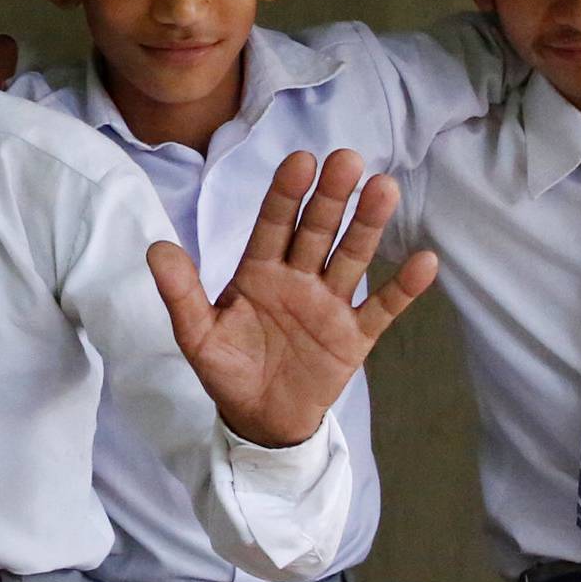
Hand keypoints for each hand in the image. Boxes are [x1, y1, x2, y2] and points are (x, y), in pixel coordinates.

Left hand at [149, 149, 438, 446]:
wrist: (259, 421)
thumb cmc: (228, 370)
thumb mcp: (197, 336)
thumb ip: (181, 293)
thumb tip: (156, 248)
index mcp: (259, 270)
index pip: (274, 224)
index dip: (286, 193)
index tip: (301, 161)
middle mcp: (299, 277)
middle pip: (317, 230)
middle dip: (331, 197)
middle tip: (348, 159)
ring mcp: (330, 303)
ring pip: (351, 257)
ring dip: (367, 224)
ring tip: (384, 188)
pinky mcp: (354, 335)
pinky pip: (381, 308)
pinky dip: (403, 288)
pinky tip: (424, 261)